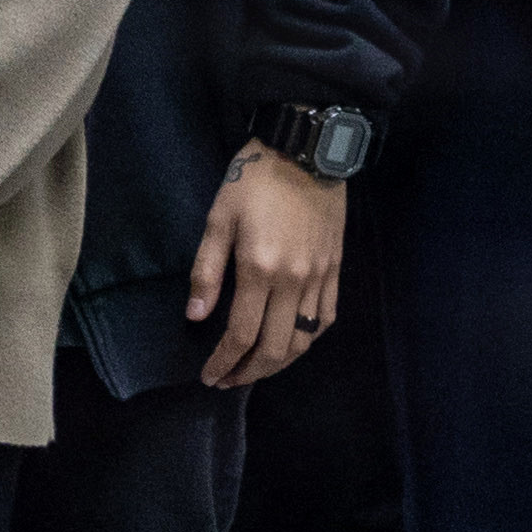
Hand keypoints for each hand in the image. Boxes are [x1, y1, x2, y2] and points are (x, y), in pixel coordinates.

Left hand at [189, 148, 349, 385]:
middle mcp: (294, 281)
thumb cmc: (253, 180)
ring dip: (280, 363)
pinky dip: (308, 340)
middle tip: (229, 381)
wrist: (306, 150)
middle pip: (276, 348)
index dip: (224, 363)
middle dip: (250, 373)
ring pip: (304, 340)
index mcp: (260, 269)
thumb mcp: (218, 219)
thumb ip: (206, 271)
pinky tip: (291, 343)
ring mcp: (319, 277)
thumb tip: (196, 316)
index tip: (209, 377)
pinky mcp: (335, 268)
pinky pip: (327, 318)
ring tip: (256, 369)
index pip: (241, 335)